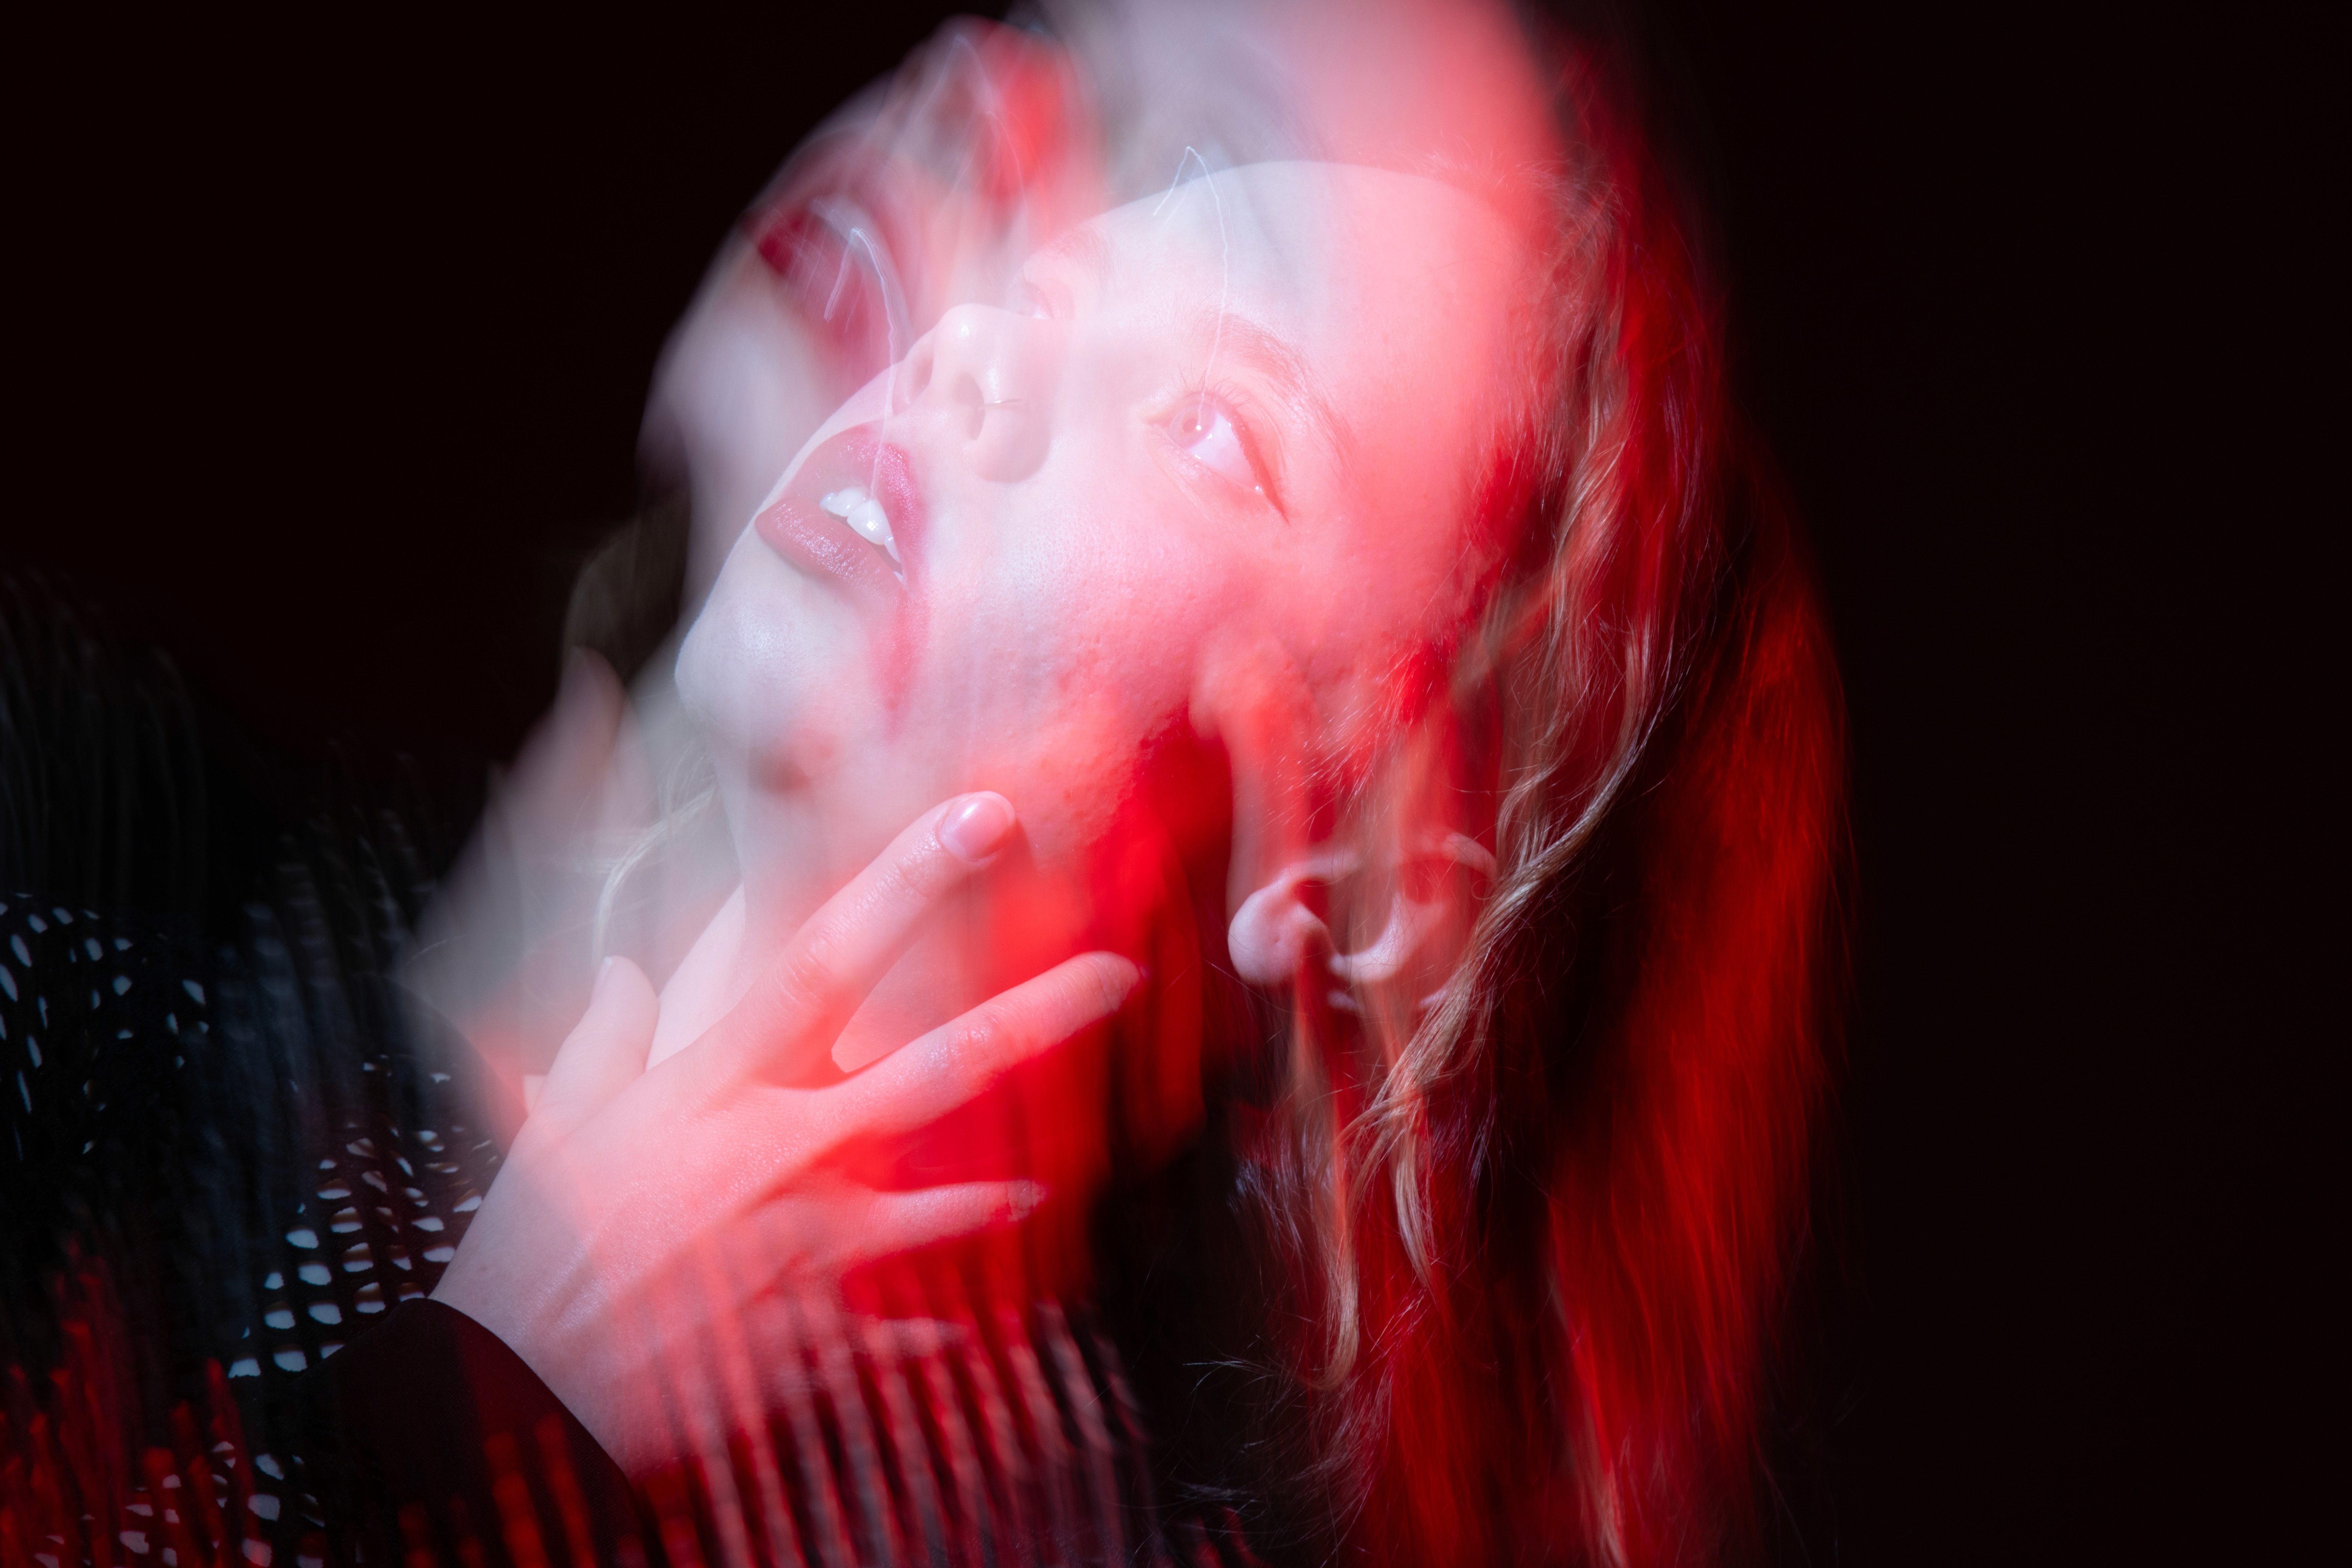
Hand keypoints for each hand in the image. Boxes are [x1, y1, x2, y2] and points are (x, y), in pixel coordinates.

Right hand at [429, 794, 1139, 1472]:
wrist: (520, 1385)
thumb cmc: (534, 1250)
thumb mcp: (553, 1126)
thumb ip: (604, 1040)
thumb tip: (624, 974)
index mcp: (720, 1085)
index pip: (828, 956)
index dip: (909, 879)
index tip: (983, 819)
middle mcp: (786, 1149)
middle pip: (939, 1065)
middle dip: (1039, 1016)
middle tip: (1120, 972)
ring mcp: (814, 1242)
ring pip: (951, 1203)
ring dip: (1002, 1194)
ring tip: (1046, 1186)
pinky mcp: (819, 1327)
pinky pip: (905, 1327)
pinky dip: (936, 1328)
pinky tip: (969, 1327)